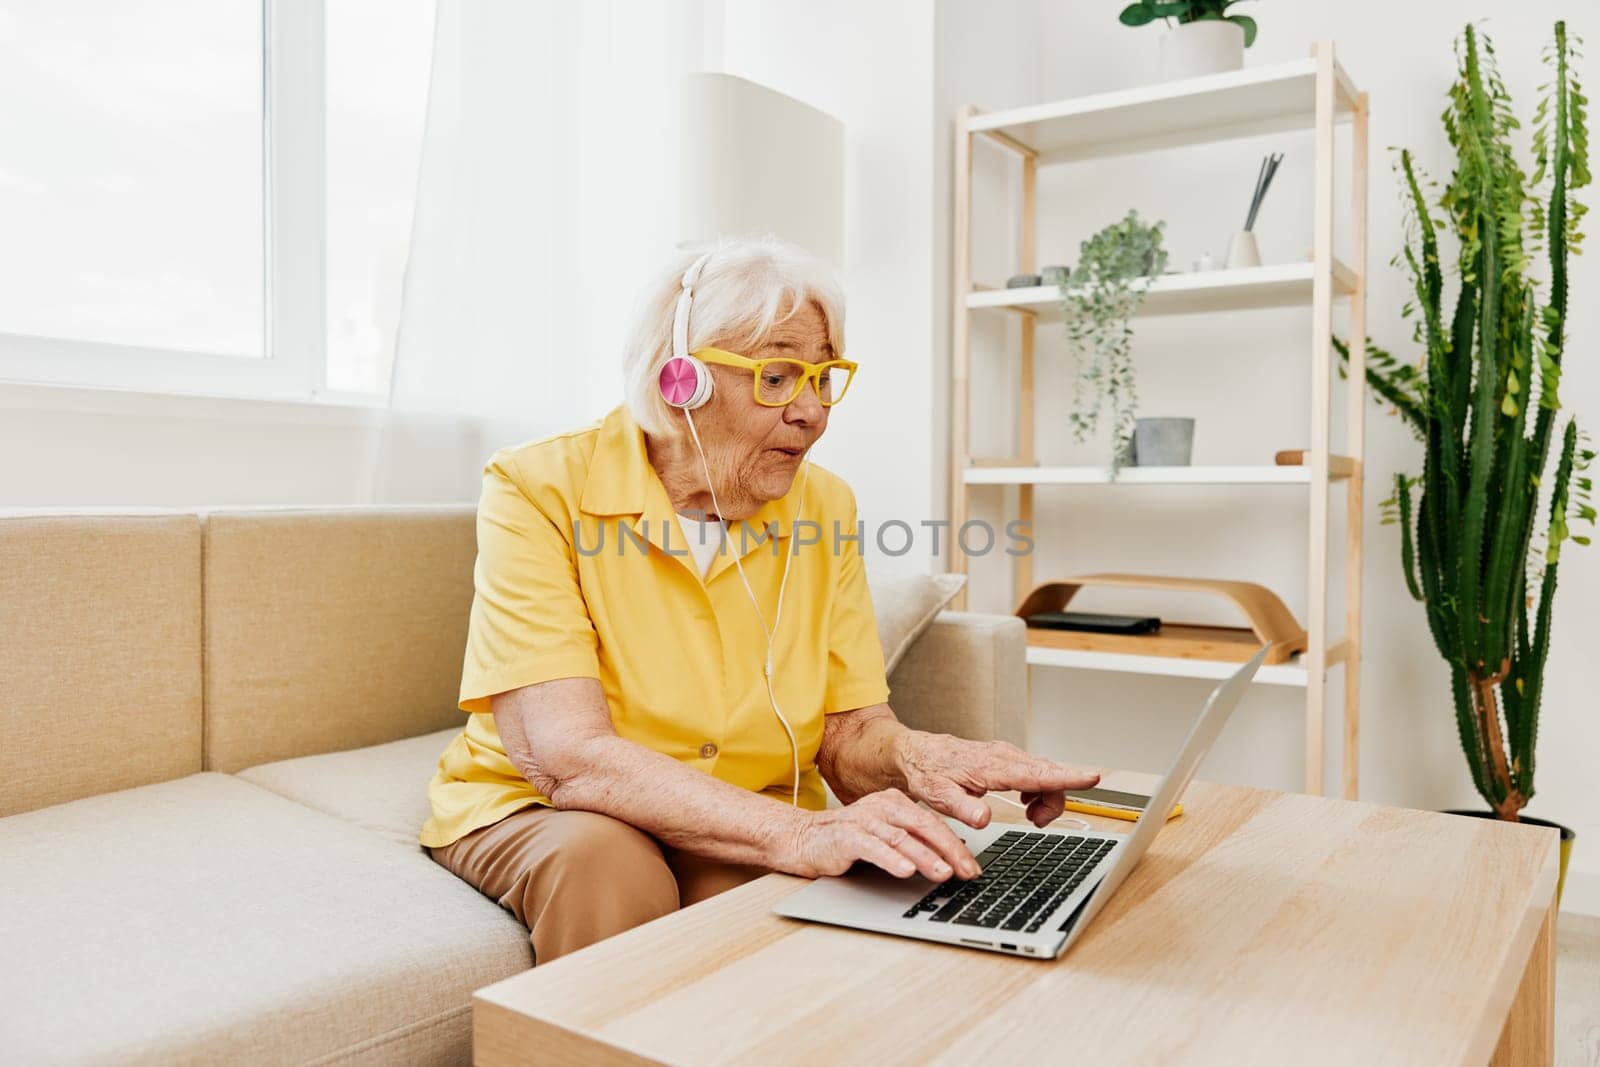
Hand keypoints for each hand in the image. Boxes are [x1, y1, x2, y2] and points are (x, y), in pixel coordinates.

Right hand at [775, 788, 980, 880]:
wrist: (802, 839)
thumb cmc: (847, 841)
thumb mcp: (885, 838)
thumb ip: (913, 842)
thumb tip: (950, 858)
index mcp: (895, 803)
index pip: (933, 823)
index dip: (956, 846)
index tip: (973, 868)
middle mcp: (882, 807)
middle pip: (923, 827)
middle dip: (949, 851)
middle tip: (967, 871)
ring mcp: (863, 820)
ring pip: (901, 838)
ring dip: (925, 857)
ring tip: (943, 874)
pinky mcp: (846, 836)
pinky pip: (873, 847)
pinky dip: (891, 860)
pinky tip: (905, 871)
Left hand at [896, 733, 1099, 829]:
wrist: (918, 753)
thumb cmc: (929, 773)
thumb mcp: (939, 797)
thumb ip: (962, 808)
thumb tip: (985, 818)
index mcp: (992, 767)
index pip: (1037, 774)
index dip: (1066, 778)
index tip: (1092, 777)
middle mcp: (1005, 756)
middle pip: (1049, 776)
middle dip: (1055, 800)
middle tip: (1036, 821)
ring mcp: (1009, 755)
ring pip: (1047, 775)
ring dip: (1047, 798)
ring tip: (1031, 816)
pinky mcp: (1009, 759)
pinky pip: (1039, 773)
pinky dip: (1041, 790)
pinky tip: (1027, 802)